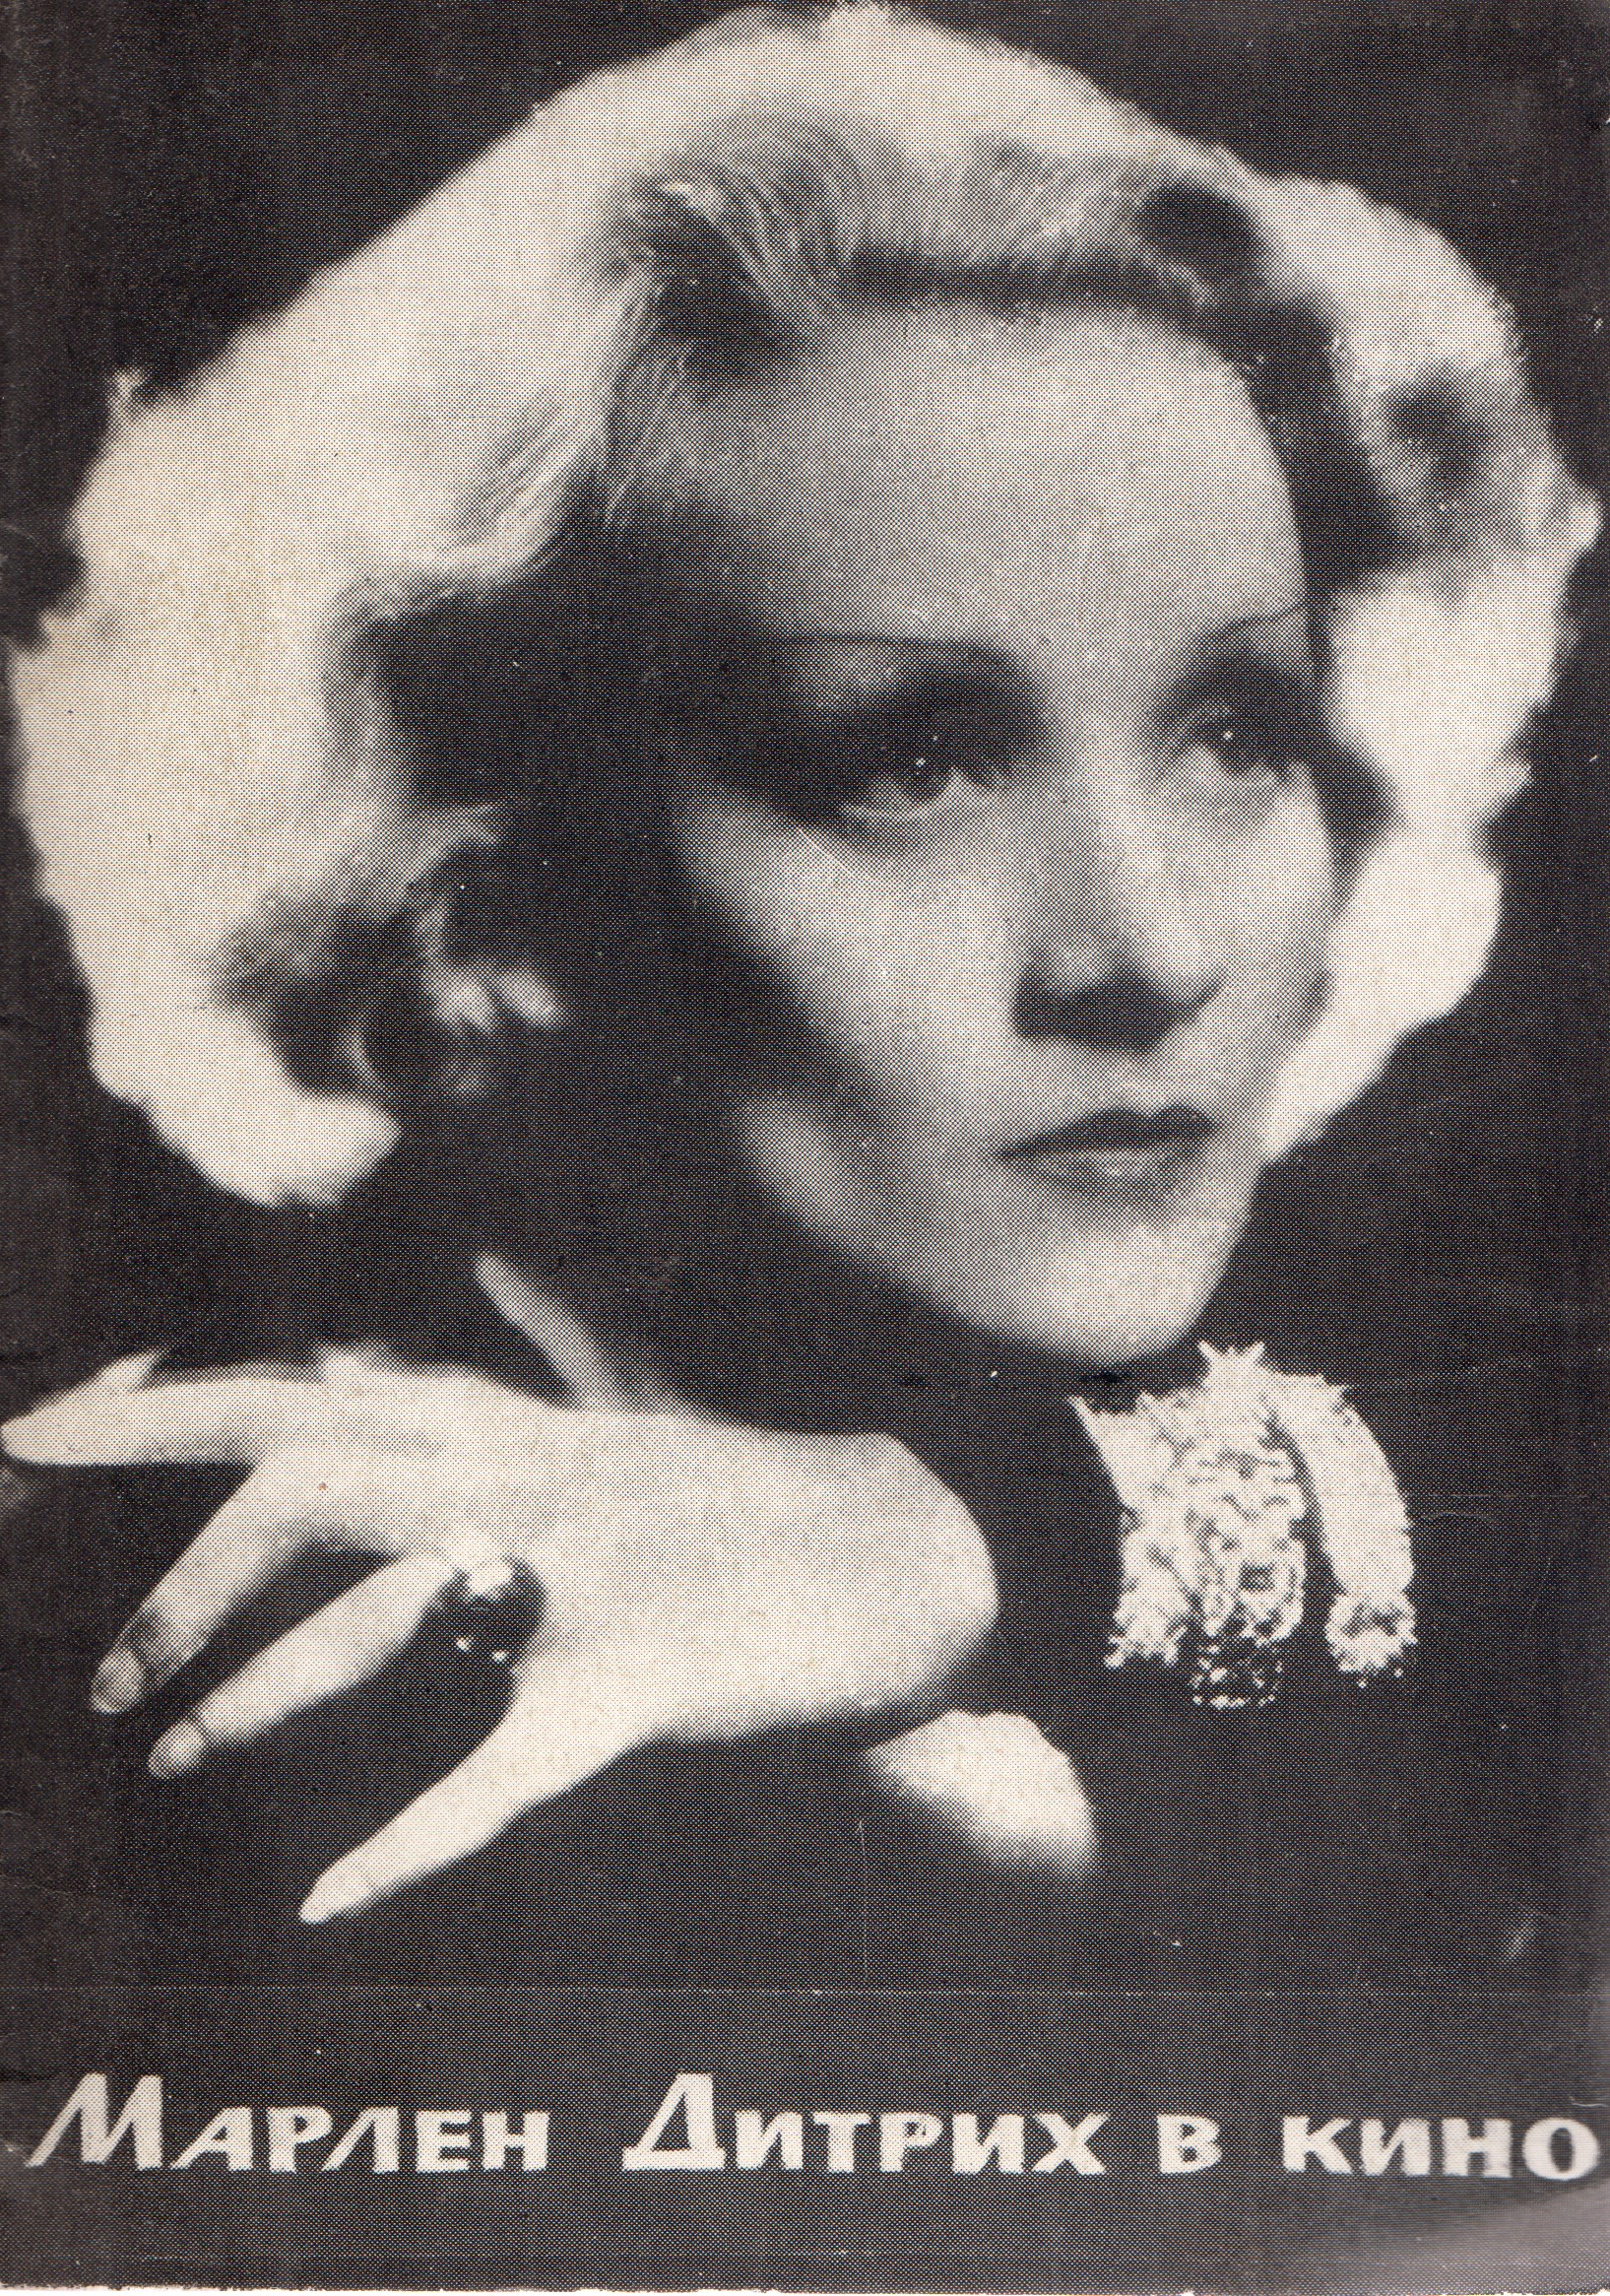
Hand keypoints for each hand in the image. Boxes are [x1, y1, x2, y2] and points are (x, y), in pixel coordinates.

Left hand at [3, 1354, 996, 1920]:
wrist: (931, 1544)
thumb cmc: (775, 1492)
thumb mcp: (651, 1405)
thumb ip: (559, 1331)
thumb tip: (502, 1257)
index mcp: (522, 1421)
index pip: (313, 1391)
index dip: (164, 1406)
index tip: (35, 1429)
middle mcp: (538, 1477)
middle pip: (323, 1481)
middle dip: (189, 1573)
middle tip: (100, 1684)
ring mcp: (594, 1577)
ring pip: (398, 1621)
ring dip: (267, 1696)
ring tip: (171, 1763)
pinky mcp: (653, 1682)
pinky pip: (515, 1766)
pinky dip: (417, 1837)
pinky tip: (330, 1899)